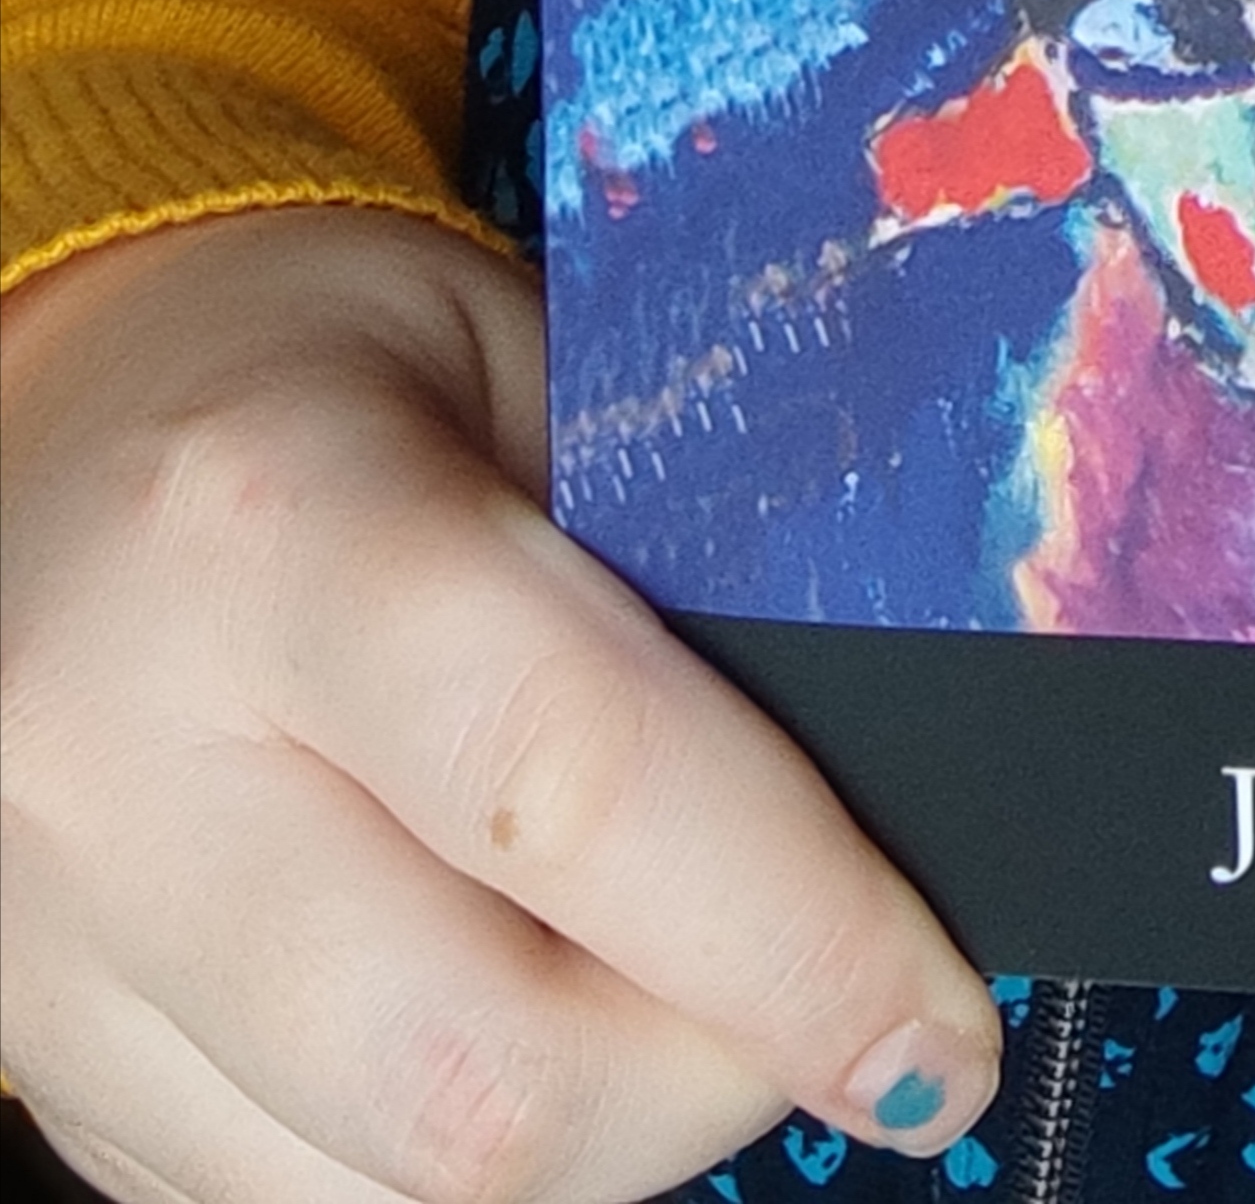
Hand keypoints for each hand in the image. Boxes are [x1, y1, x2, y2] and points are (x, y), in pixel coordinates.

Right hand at [0, 209, 1003, 1203]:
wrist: (58, 412)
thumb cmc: (325, 368)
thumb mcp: (531, 371)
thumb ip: (688, 575)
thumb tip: (891, 806)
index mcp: (263, 522)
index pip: (566, 786)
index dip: (794, 935)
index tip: (932, 1019)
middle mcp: (123, 767)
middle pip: (483, 1078)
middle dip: (717, 1073)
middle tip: (827, 996)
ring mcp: (58, 953)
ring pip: (403, 1195)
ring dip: (597, 1131)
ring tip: (659, 975)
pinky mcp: (55, 1074)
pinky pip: (302, 1203)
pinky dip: (453, 1154)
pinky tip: (504, 996)